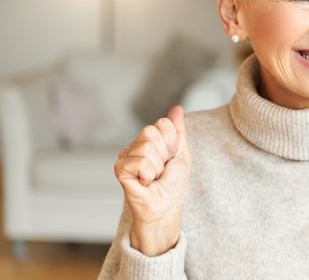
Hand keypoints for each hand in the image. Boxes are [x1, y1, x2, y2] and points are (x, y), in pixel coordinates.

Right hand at [114, 105, 191, 255]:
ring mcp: (126, 156)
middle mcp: (136, 145)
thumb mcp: (182, 153)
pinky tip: (145, 181)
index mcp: (151, 140)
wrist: (167, 207)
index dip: (173, 142)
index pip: (162, 124)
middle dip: (164, 152)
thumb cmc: (174, 185)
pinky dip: (147, 173)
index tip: (171, 158)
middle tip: (162, 169)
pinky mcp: (120, 169)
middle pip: (151, 131)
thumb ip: (178, 130)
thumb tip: (176, 108)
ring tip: (153, 177)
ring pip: (146, 146)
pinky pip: (138, 161)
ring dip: (157, 166)